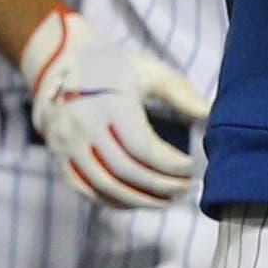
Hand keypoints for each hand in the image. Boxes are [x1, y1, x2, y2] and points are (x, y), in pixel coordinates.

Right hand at [18, 6, 208, 209]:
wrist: (60, 65)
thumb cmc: (115, 68)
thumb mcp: (149, 72)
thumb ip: (181, 93)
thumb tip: (210, 116)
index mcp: (109, 103)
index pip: (141, 146)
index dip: (168, 164)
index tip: (191, 167)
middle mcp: (83, 125)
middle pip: (124, 170)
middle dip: (158, 185)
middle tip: (184, 189)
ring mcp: (66, 143)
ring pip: (103, 184)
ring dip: (138, 200)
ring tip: (166, 201)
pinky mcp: (58, 156)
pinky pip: (84, 188)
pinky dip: (111, 201)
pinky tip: (137, 202)